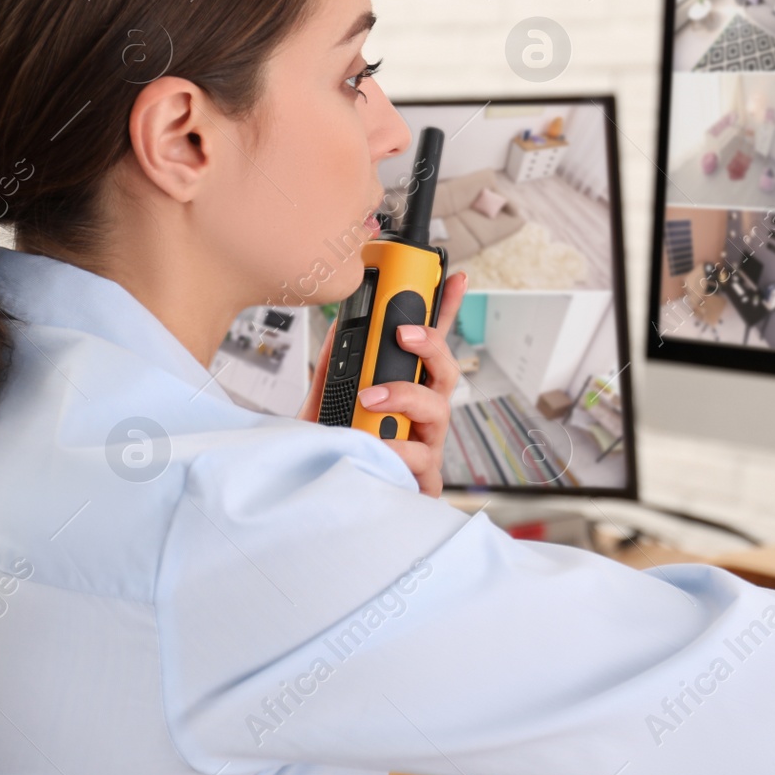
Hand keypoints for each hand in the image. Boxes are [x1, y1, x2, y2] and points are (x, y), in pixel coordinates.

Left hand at [298, 271, 468, 495]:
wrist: (320, 495)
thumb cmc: (336, 450)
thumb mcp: (328, 400)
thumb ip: (337, 366)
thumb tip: (342, 327)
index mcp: (407, 391)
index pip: (430, 347)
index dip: (447, 312)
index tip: (455, 278)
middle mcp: (423, 415)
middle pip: (446, 371)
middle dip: (431, 346)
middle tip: (403, 334)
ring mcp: (427, 445)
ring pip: (438, 410)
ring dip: (406, 397)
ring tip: (371, 398)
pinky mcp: (422, 479)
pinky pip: (422, 459)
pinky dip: (399, 449)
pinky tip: (379, 445)